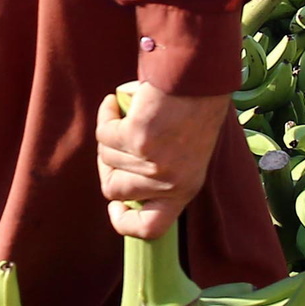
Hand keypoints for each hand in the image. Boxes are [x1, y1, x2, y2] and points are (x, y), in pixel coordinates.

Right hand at [97, 81, 231, 240]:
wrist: (200, 76)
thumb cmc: (192, 109)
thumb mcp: (184, 154)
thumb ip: (157, 175)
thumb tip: (118, 187)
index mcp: (185, 189)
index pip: (151, 228)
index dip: (126, 223)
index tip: (115, 207)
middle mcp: (170, 182)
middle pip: (113, 189)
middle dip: (107, 163)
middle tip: (117, 137)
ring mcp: (153, 162)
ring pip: (106, 157)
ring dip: (110, 132)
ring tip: (131, 112)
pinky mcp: (137, 139)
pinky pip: (104, 133)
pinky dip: (107, 114)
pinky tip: (117, 101)